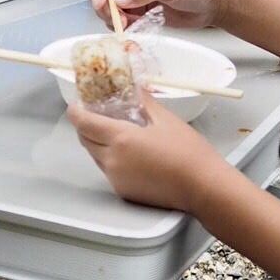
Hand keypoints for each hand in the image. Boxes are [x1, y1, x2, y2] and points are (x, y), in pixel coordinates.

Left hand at [67, 94, 220, 208]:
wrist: (203, 188)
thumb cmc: (188, 152)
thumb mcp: (167, 120)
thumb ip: (145, 103)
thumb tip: (135, 87)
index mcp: (120, 139)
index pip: (84, 123)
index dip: (76, 112)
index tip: (76, 104)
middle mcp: (112, 161)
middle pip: (85, 141)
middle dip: (86, 127)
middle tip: (97, 115)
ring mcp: (116, 179)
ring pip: (96, 157)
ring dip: (98, 143)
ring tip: (116, 133)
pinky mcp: (123, 192)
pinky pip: (109, 171)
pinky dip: (111, 159)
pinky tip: (130, 154)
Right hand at [90, 0, 233, 32]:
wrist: (215, 4)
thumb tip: (119, 0)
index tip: (99, 2)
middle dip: (105, 6)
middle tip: (116, 19)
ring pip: (111, 7)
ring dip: (114, 18)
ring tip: (128, 25)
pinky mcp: (142, 12)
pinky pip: (124, 19)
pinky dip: (124, 26)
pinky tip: (133, 28)